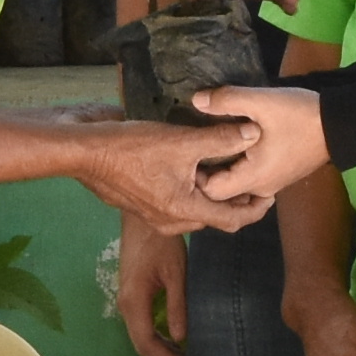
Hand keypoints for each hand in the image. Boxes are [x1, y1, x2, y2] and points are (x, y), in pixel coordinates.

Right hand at [78, 115, 268, 233]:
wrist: (85, 152)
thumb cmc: (132, 149)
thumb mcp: (182, 141)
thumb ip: (220, 139)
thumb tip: (254, 133)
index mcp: (184, 211)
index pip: (232, 220)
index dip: (255, 208)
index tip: (270, 193)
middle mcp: (171, 221)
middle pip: (214, 216)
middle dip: (234, 199)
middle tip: (250, 177)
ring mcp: (154, 215)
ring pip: (195, 208)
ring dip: (211, 193)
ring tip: (224, 167)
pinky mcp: (142, 203)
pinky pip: (177, 202)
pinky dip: (191, 189)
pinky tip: (193, 165)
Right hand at [114, 216, 190, 355]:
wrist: (141, 217)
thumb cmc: (161, 242)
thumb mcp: (176, 272)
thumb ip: (178, 305)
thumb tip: (181, 338)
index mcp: (134, 301)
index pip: (146, 343)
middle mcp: (125, 304)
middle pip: (140, 343)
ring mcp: (124, 298)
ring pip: (139, 333)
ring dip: (159, 346)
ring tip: (183, 353)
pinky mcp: (129, 292)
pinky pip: (140, 322)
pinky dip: (155, 333)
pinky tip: (172, 334)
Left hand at [190, 82, 330, 206]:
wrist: (341, 123)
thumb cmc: (300, 115)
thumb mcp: (261, 101)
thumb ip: (227, 100)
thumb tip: (195, 100)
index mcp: (253, 177)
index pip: (212, 192)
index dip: (196, 174)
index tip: (189, 151)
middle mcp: (261, 187)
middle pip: (223, 194)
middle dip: (207, 175)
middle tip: (195, 150)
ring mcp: (273, 183)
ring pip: (238, 188)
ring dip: (223, 172)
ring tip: (211, 149)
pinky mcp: (280, 174)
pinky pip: (251, 180)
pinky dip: (238, 169)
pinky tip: (232, 148)